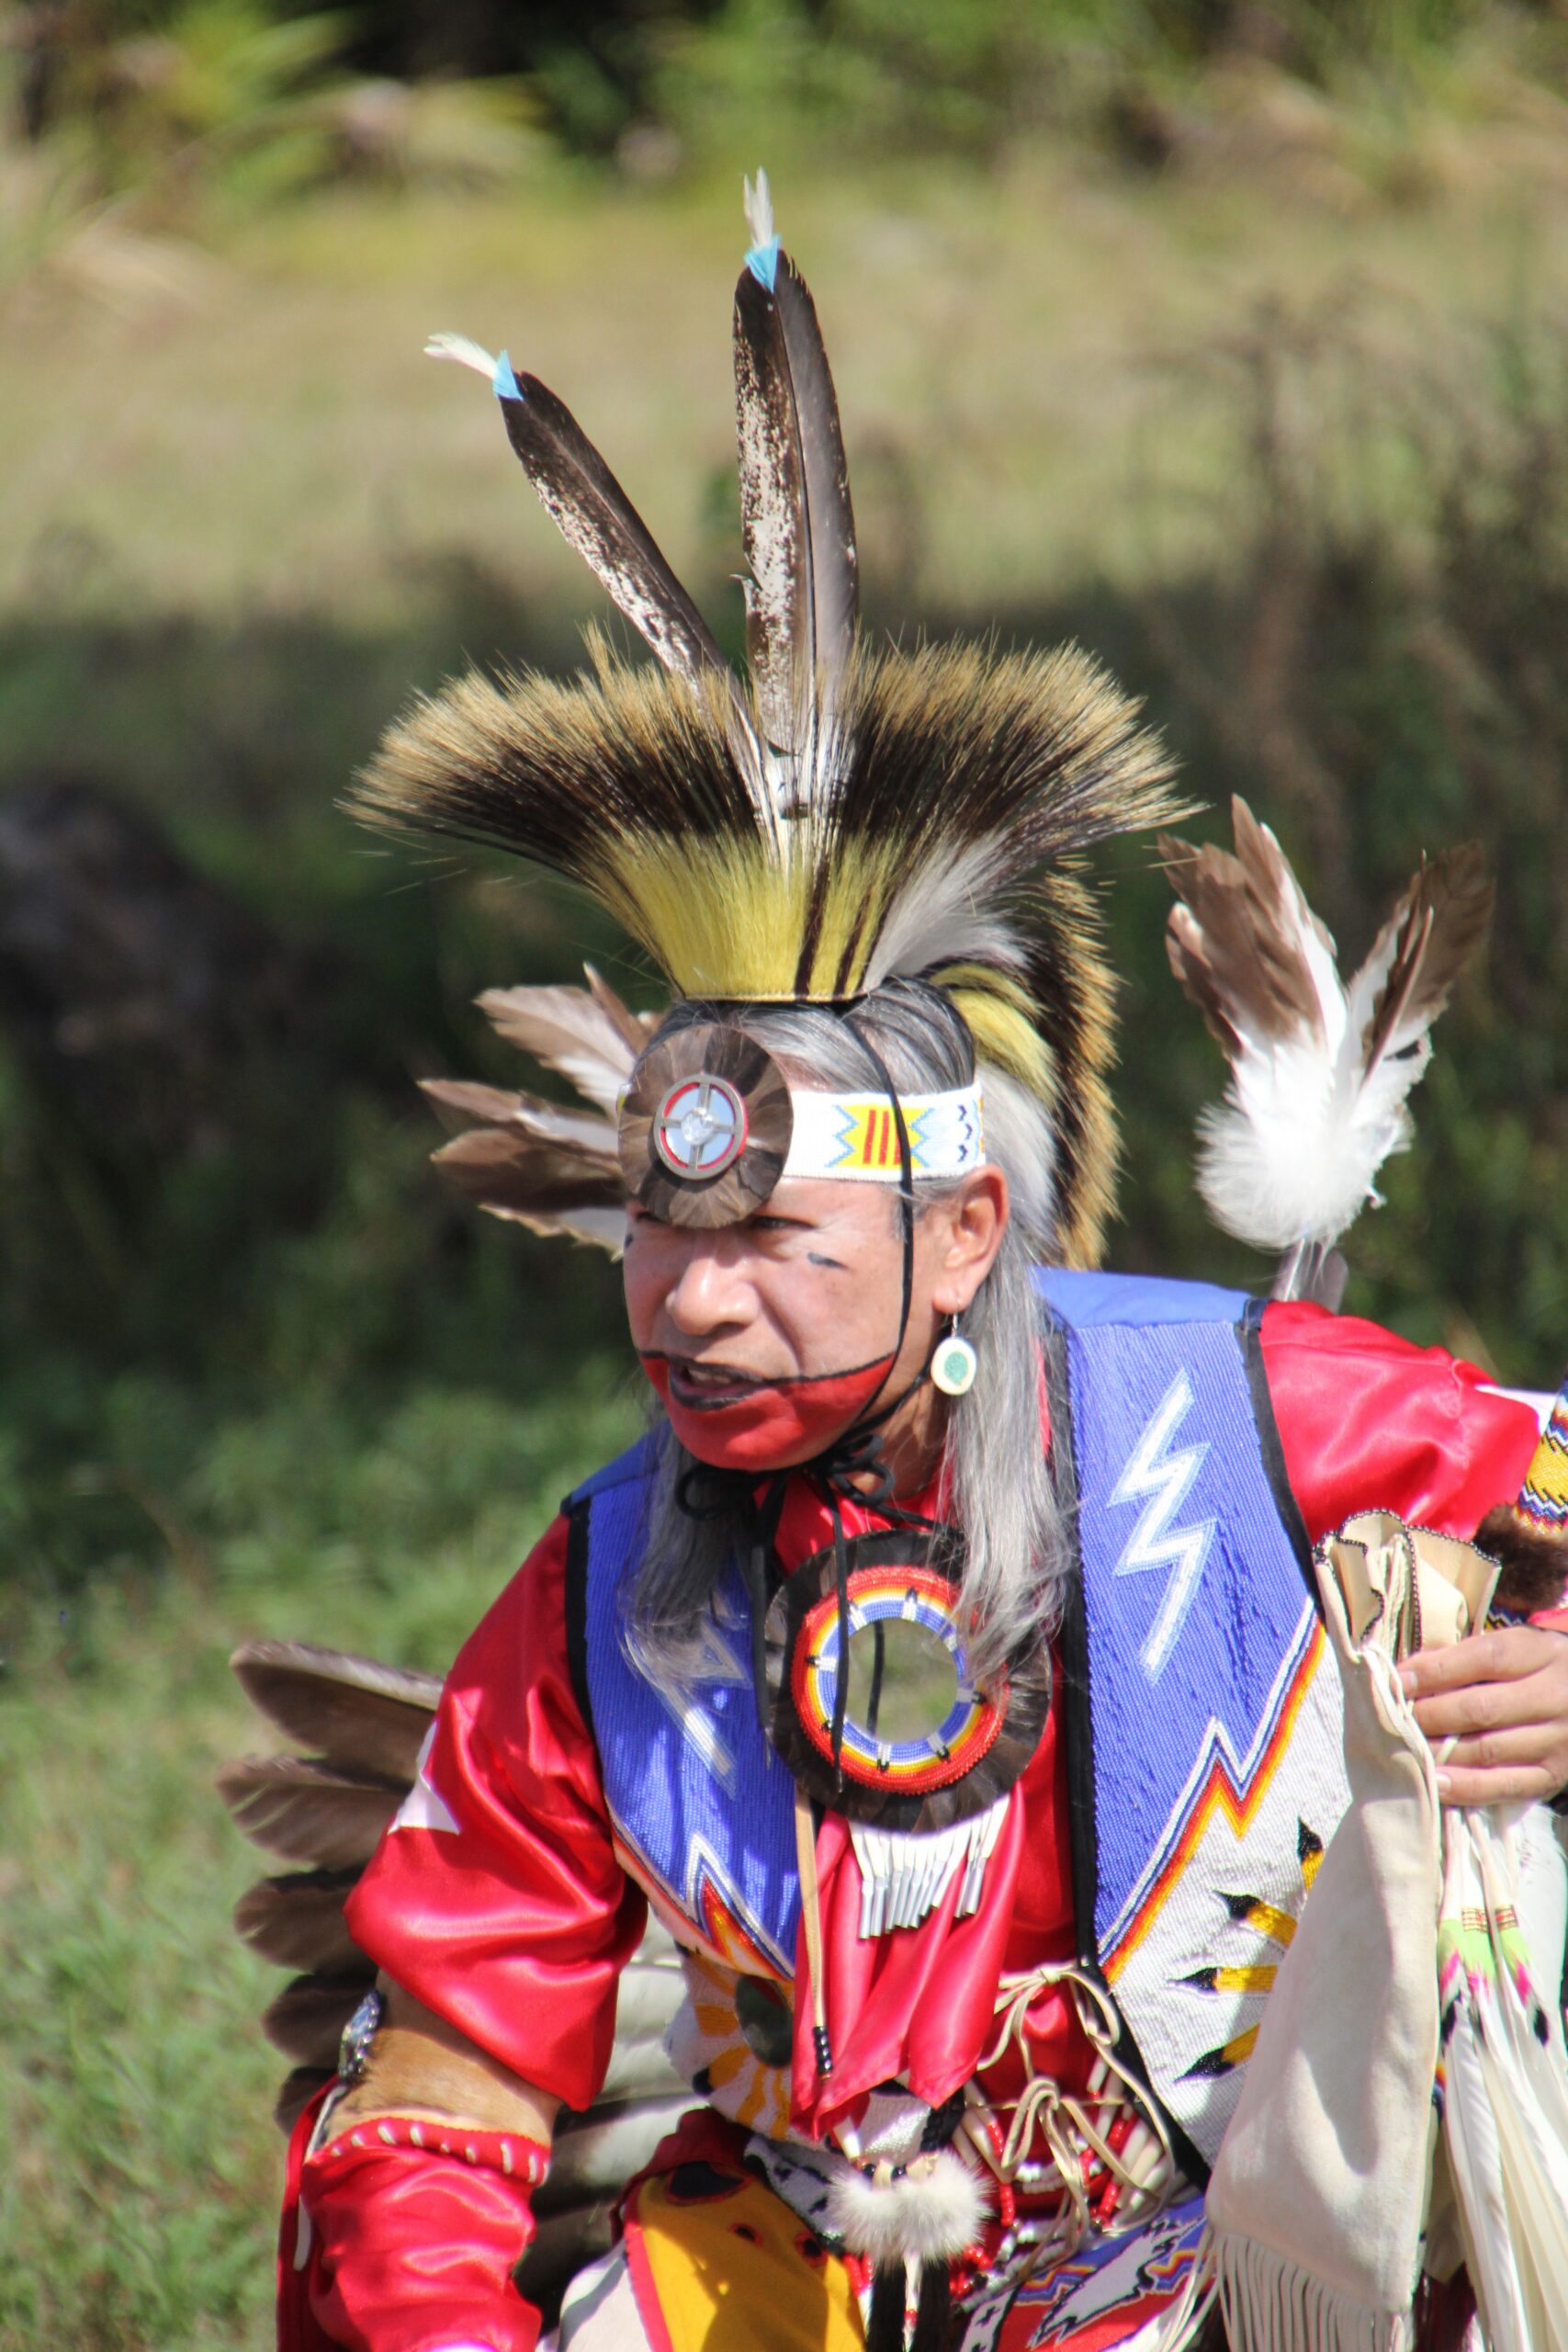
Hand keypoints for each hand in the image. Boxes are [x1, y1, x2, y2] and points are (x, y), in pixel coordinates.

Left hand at [1399, 1626, 1567, 1806]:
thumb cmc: (1535, 1669)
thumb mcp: (1513, 1647)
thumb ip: (1465, 1656)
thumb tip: (1408, 1673)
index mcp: (1541, 1653)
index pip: (1483, 1658)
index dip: (1436, 1670)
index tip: (1399, 1680)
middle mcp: (1555, 1696)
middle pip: (1482, 1708)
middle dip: (1431, 1715)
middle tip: (1398, 1719)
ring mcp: (1559, 1740)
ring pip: (1489, 1750)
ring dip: (1441, 1752)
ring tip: (1408, 1750)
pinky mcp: (1554, 1776)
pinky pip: (1506, 1786)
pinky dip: (1467, 1787)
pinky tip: (1436, 1782)